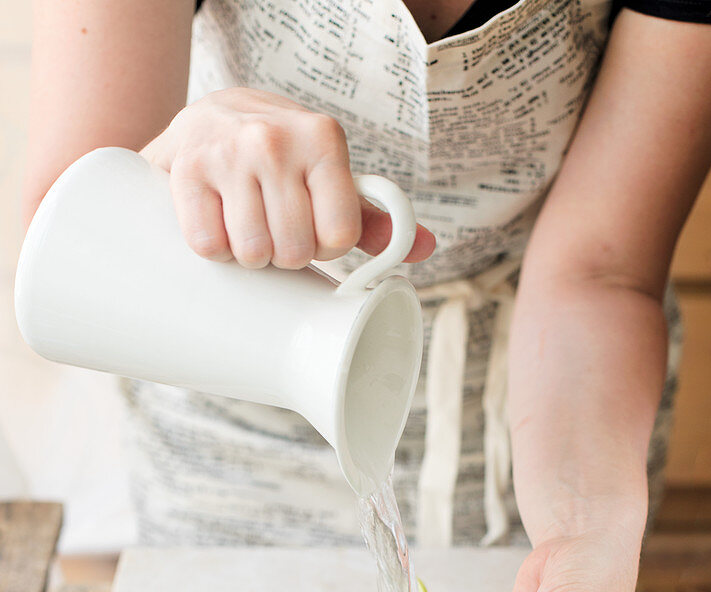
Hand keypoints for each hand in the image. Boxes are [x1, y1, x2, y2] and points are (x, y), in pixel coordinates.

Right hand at [141, 87, 435, 268]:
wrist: (208, 117)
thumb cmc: (281, 159)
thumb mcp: (329, 178)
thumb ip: (375, 217)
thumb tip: (425, 248)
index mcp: (324, 139)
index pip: (341, 238)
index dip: (326, 246)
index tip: (312, 226)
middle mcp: (276, 139)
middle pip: (295, 253)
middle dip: (285, 254)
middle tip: (275, 226)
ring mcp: (228, 152)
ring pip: (252, 254)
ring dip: (250, 255)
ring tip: (246, 223)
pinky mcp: (185, 169)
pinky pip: (209, 246)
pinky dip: (213, 248)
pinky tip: (217, 221)